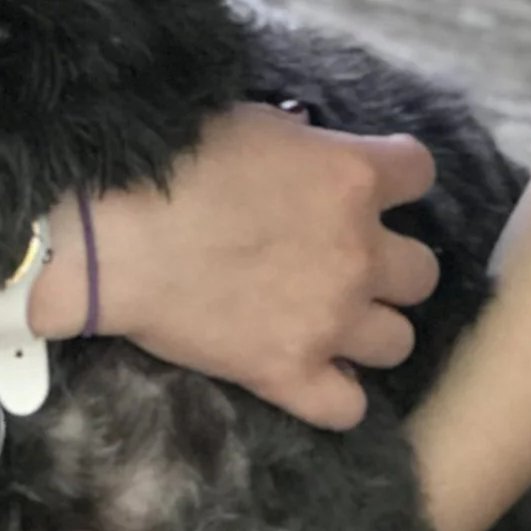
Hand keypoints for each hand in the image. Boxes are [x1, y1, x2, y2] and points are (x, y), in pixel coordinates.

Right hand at [37, 100, 436, 427]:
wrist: (107, 235)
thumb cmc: (169, 162)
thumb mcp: (251, 123)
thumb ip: (302, 145)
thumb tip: (312, 153)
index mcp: (351, 177)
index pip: (419, 172)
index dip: (396, 179)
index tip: (368, 185)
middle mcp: (358, 252)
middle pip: (422, 270)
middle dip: (388, 265)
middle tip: (341, 260)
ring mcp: (330, 320)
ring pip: (400, 339)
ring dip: (369, 328)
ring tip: (328, 320)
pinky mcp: (289, 374)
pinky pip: (348, 407)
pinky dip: (334, 395)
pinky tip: (311, 377)